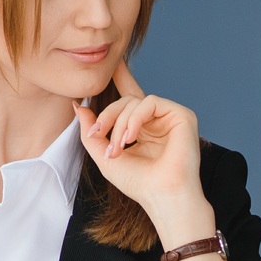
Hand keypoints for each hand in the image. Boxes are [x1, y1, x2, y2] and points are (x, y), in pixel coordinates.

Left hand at [76, 61, 213, 247]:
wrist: (163, 197)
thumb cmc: (139, 184)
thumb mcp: (105, 157)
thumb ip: (91, 132)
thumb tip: (78, 106)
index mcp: (143, 128)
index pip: (130, 98)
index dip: (122, 78)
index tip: (111, 62)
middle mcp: (158, 120)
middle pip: (126, 101)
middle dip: (108, 117)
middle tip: (101, 136)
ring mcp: (171, 117)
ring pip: (135, 101)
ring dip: (120, 123)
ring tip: (119, 147)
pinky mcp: (182, 115)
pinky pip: (150, 102)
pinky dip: (135, 118)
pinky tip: (132, 138)